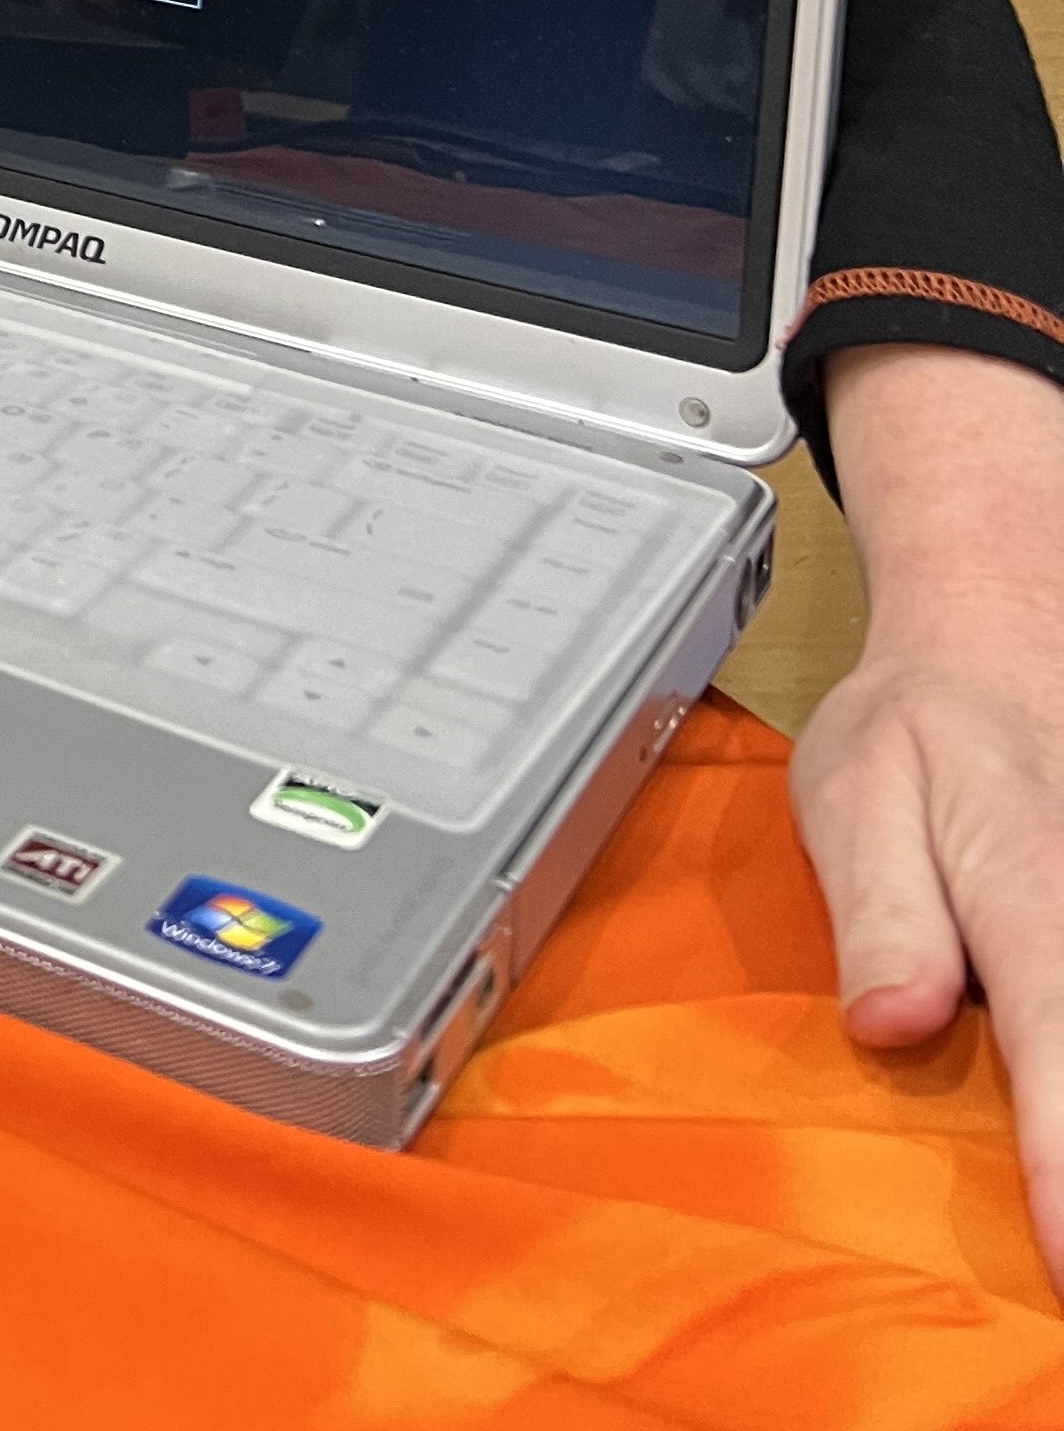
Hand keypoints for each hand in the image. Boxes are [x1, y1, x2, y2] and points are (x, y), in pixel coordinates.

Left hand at [792, 342, 1063, 1284]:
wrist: (1003, 635)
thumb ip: (879, 913)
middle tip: (1061, 1263)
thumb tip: (891, 1024)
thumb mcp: (856, 789)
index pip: (1054, 1037)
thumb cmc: (920, 729)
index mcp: (1027, 879)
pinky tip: (1052, 1135)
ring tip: (1053, 1218)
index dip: (1063, 1155)